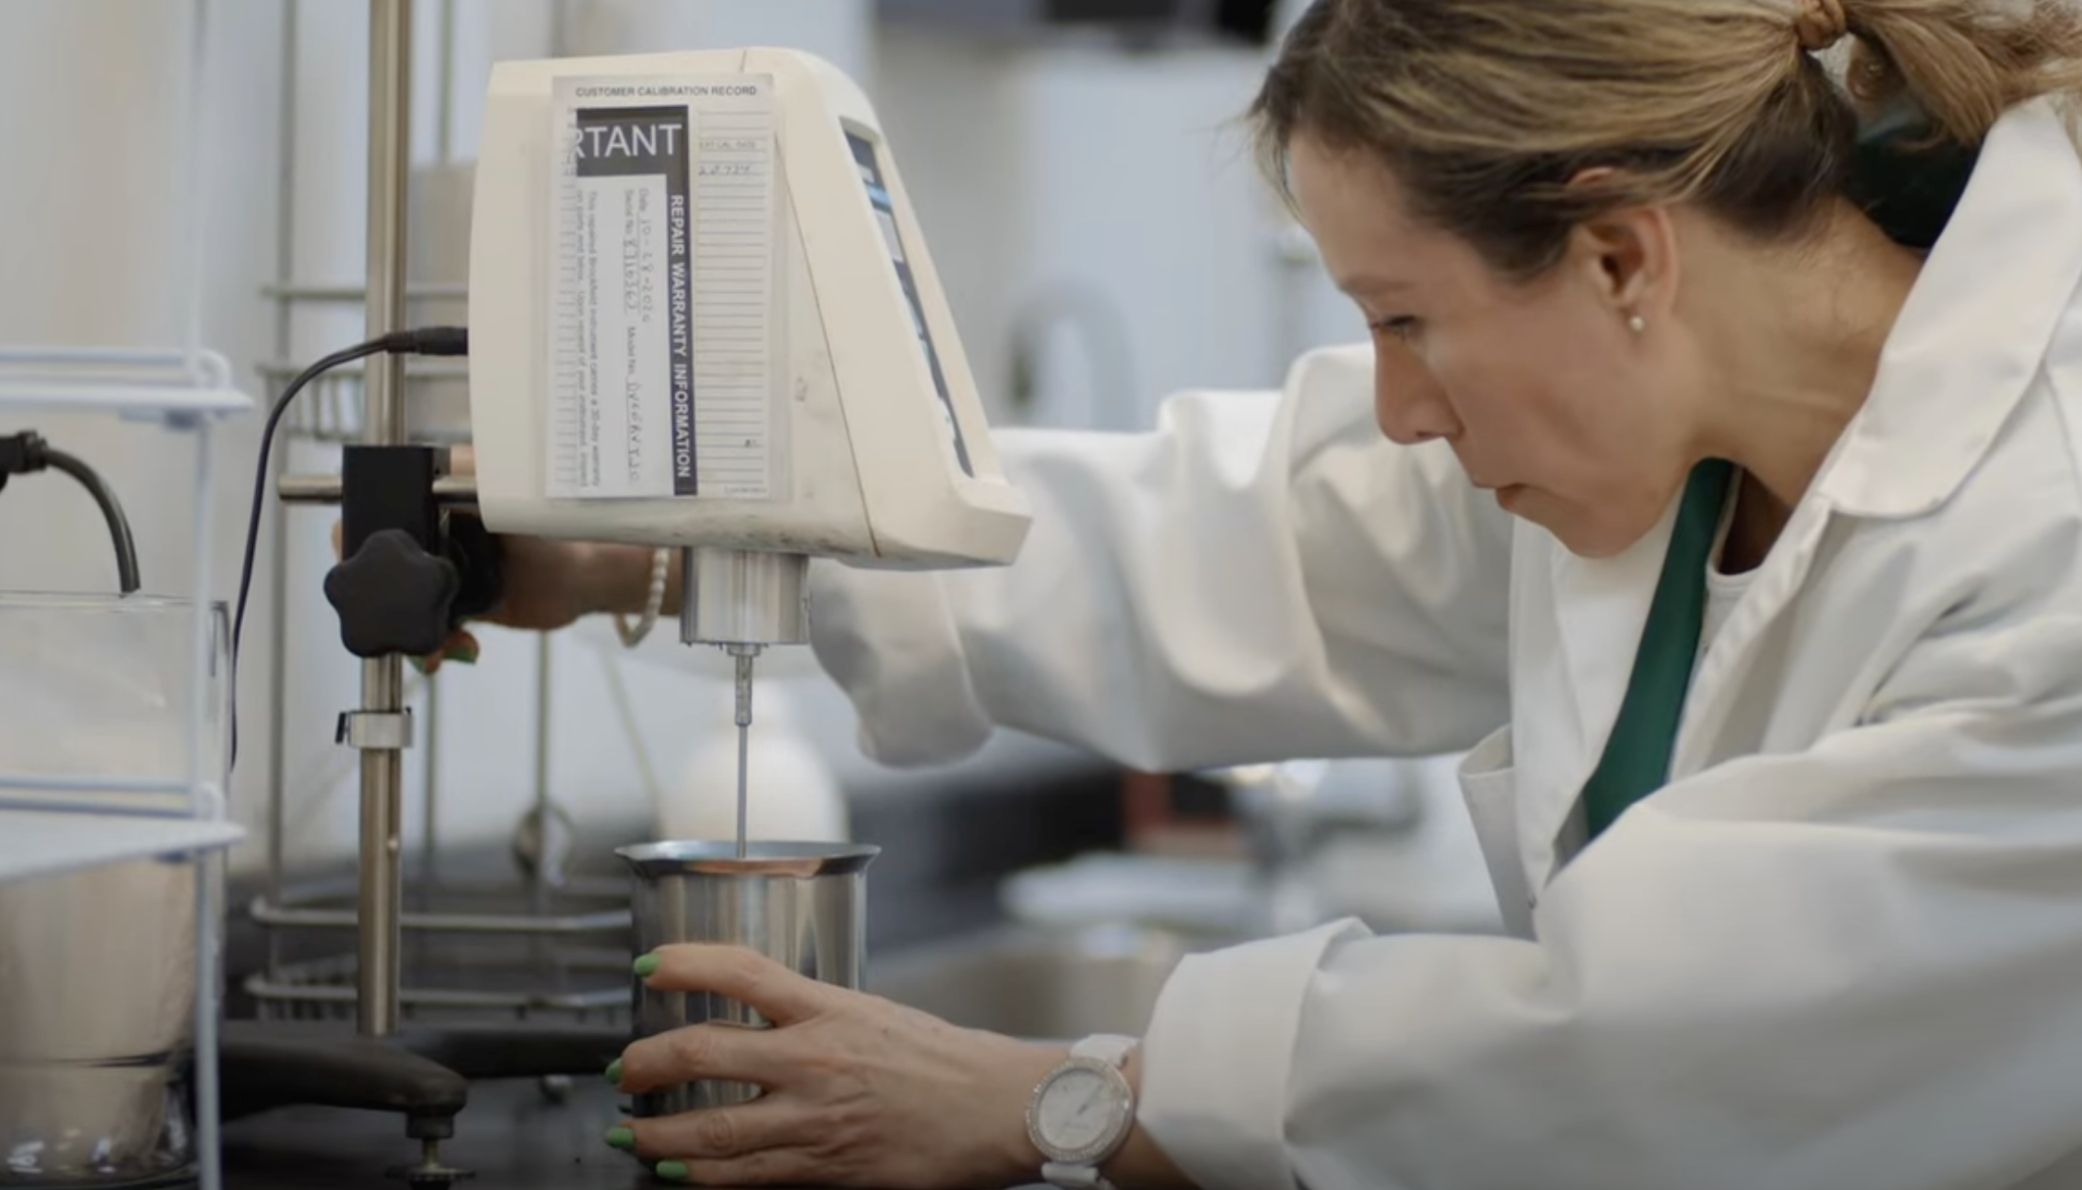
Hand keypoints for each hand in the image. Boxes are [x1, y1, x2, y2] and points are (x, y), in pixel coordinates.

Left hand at [609, 945, 1063, 1187]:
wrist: (996, 1109)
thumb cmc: (945, 1061)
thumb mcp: (873, 1012)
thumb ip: (814, 1015)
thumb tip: (759, 1020)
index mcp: (829, 1008)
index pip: (739, 971)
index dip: (682, 963)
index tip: (648, 967)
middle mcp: (814, 1059)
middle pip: (704, 1051)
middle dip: (647, 1062)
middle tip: (624, 1068)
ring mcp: (815, 1118)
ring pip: (711, 1127)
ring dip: (656, 1131)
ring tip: (630, 1131)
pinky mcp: (824, 1166)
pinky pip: (744, 1174)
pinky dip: (699, 1173)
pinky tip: (675, 1168)